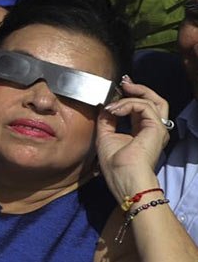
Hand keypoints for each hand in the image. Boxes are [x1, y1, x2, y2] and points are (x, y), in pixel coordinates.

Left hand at [96, 78, 169, 201]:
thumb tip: (104, 105)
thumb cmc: (115, 165)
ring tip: (117, 95)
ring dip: (132, 95)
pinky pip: (144, 106)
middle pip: (154, 101)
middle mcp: (153, 130)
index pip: (140, 108)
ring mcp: (157, 129)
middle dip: (139, 89)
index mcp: (142, 132)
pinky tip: (114, 110)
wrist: (125, 179)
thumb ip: (107, 120)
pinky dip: (127, 104)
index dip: (129, 96)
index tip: (116, 89)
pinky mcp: (156, 128)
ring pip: (153, 101)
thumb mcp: (105, 136)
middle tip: (125, 82)